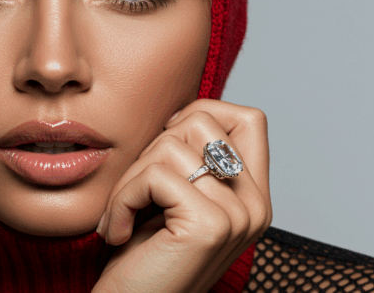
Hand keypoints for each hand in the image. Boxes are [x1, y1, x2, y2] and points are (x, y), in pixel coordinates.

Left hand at [92, 99, 272, 292]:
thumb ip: (191, 161)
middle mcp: (256, 205)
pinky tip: (116, 232)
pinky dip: (120, 199)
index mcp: (253, 196)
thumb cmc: (143, 259)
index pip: (249, 118)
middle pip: (201, 122)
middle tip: (133, 194)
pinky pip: (154, 176)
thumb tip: (178, 113)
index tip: (164, 150)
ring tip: (121, 215)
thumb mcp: (173, 200)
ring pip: (171, 146)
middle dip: (150, 150)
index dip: (200, 115)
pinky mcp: (210, 225)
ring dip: (129, 179)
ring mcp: (239, 215)